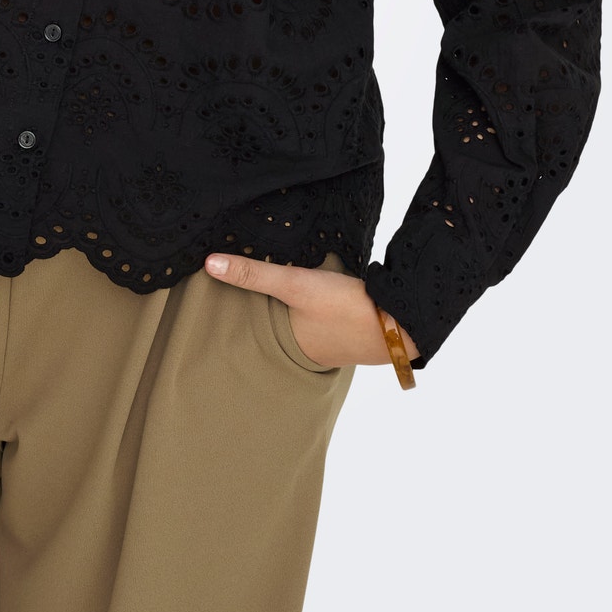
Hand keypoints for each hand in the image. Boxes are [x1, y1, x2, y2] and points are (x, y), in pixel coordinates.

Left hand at [204, 252, 419, 367]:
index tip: (208, 294)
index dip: (228, 311)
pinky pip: (316, 316)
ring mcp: (326, 341)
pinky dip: (308, 306)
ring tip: (263, 285)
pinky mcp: (346, 328)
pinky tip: (309, 289)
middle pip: (269, 324)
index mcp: (285, 342)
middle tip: (231, 286)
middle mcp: (302, 348)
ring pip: (293, 321)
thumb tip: (208, 263)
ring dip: (284, 309)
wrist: (403, 323)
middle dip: (254, 311)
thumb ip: (255, 274)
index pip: (246, 325)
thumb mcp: (296, 284)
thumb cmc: (345, 308)